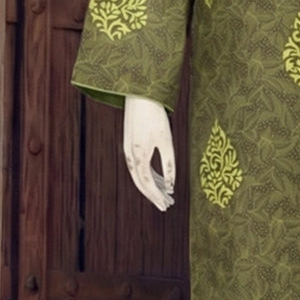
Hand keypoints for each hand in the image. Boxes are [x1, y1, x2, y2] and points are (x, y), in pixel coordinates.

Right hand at [123, 95, 175, 210]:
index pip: (147, 184)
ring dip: (152, 185)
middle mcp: (130, 155)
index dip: (156, 196)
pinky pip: (138, 165)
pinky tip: (159, 178)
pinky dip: (149, 174)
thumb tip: (171, 186)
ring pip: (139, 174)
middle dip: (154, 195)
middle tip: (167, 205)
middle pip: (141, 182)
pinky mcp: (130, 143)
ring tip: (166, 194)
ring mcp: (128, 149)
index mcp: (138, 155)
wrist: (141, 94)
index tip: (166, 205)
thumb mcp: (166, 141)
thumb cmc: (156, 116)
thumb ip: (169, 164)